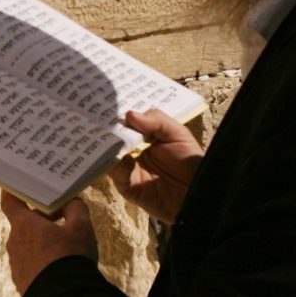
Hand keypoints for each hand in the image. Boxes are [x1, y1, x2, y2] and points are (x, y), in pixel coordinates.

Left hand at [0, 191, 97, 294]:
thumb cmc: (71, 259)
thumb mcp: (81, 227)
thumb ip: (76, 208)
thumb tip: (72, 201)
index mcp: (24, 225)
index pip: (9, 201)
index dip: (13, 190)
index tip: (16, 183)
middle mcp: (14, 243)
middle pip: (24, 223)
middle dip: (41, 217)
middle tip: (61, 213)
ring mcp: (16, 264)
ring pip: (28, 244)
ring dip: (42, 240)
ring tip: (64, 242)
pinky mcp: (22, 281)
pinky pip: (30, 263)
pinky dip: (41, 259)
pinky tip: (59, 263)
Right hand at [110, 109, 203, 223]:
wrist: (198, 193)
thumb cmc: (190, 161)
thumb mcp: (178, 134)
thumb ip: (156, 121)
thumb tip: (128, 114)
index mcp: (143, 135)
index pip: (125, 122)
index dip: (116, 114)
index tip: (105, 103)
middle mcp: (133, 150)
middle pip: (113, 138)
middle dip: (106, 129)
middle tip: (97, 118)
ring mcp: (128, 168)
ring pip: (110, 155)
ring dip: (108, 147)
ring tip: (106, 137)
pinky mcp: (127, 187)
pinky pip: (117, 175)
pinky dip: (117, 166)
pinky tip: (125, 159)